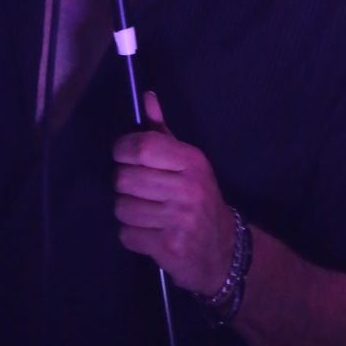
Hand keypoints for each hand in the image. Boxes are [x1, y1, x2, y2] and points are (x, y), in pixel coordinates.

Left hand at [112, 91, 234, 294]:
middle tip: (135, 189)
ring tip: (143, 211)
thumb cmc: (199, 198)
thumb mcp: (187, 162)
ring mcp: (178, 220)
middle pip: (125, 179)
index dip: (122, 150)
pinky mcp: (168, 248)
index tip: (122, 156)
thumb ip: (162, 132)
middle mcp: (187, 189)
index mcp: (191, 161)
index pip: (142, 147)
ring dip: (126, 210)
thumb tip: (146, 97)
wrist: (222, 248)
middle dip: (122, 184)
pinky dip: (130, 234)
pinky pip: (126, 234)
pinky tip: (147, 231)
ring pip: (122, 208)